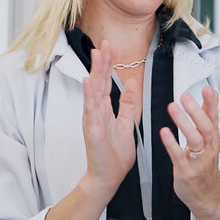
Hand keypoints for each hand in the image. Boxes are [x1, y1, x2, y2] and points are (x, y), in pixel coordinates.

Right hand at [80, 47, 139, 200]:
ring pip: (93, 91)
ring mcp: (92, 120)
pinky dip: (89, 96)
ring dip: (95, 72)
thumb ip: (128, 104)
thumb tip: (131, 84)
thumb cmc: (115, 154)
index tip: (110, 46)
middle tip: (104, 43)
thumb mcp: (126, 123)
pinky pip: (90, 110)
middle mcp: (96, 111)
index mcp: (104, 109)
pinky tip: (89, 82)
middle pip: (98, 81)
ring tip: (96, 55)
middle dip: (102, 62)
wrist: (108, 177)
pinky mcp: (91, 131)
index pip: (106, 81)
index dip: (108, 64)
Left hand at [163, 86, 219, 217]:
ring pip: (194, 139)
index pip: (214, 118)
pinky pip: (179, 155)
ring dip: (184, 122)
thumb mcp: (210, 141)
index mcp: (212, 140)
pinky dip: (171, 143)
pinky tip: (164, 132)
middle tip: (186, 96)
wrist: (208, 196)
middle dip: (196, 110)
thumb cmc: (205, 167)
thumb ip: (208, 118)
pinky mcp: (186, 170)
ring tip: (173, 108)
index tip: (207, 89)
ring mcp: (198, 160)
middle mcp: (207, 148)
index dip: (211, 103)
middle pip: (205, 127)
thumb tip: (210, 96)